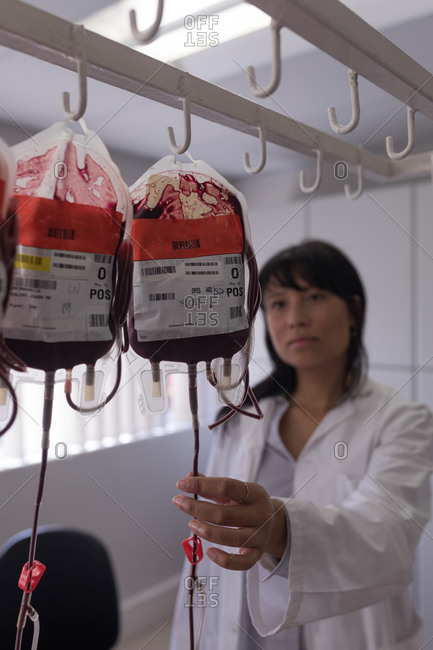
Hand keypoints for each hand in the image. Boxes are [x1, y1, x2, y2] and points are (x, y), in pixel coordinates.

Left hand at [172, 474, 286, 570]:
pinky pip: (241, 563)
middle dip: (197, 508)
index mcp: (254, 493)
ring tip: (191, 524)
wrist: (274, 524)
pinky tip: (208, 552)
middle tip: (178, 502)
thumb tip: (189, 475)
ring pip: (231, 538)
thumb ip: (212, 485)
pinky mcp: (257, 554)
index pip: (226, 486)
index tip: (181, 483)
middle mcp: (260, 514)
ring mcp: (259, 536)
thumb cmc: (247, 505)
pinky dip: (224, 560)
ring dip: (206, 531)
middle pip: (224, 514)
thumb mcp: (235, 492)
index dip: (202, 484)